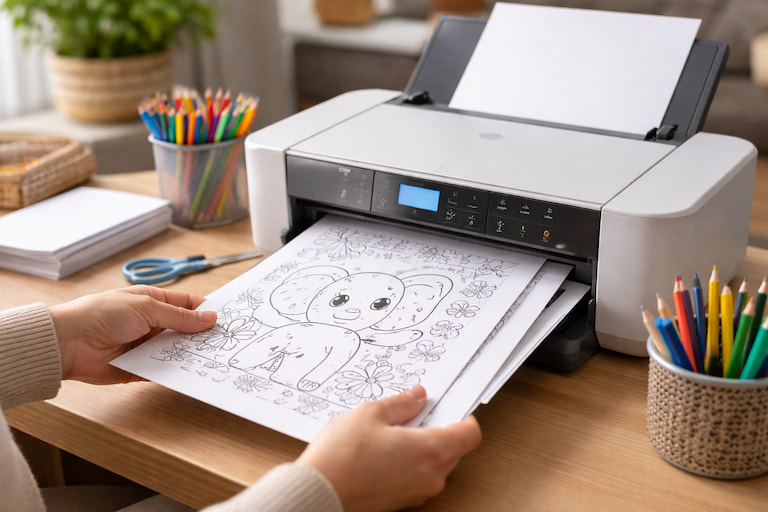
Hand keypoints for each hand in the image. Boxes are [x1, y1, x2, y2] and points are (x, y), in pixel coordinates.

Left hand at [49, 285, 216, 383]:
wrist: (69, 343)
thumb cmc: (101, 314)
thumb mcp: (146, 307)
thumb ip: (179, 316)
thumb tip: (209, 317)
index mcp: (154, 301)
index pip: (188, 304)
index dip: (207, 310)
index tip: (227, 319)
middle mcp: (152, 323)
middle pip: (186, 330)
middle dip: (203, 335)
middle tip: (227, 342)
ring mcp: (147, 346)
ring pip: (177, 351)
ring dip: (191, 354)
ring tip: (215, 358)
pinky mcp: (141, 368)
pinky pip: (164, 371)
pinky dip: (176, 372)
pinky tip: (193, 373)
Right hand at [297, 385, 481, 511]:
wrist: (318, 492)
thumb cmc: (343, 455)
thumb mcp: (371, 413)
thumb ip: (401, 404)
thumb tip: (417, 396)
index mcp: (432, 450)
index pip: (470, 434)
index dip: (464, 417)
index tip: (451, 406)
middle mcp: (431, 476)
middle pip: (453, 449)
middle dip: (438, 430)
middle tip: (414, 414)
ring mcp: (417, 493)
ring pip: (434, 465)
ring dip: (422, 448)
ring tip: (391, 432)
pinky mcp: (401, 503)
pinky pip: (416, 478)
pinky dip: (408, 464)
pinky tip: (382, 452)